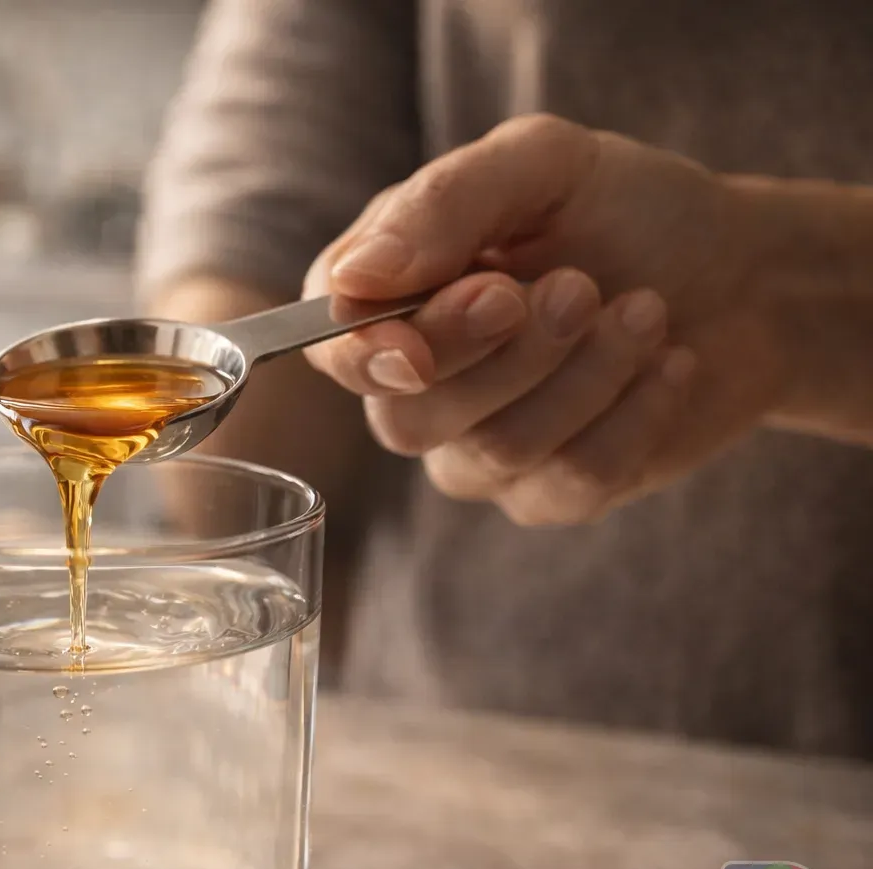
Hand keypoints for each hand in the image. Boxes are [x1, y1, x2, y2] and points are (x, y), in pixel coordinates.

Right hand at [303, 114, 780, 525]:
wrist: (745, 272)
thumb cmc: (627, 208)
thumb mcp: (543, 164)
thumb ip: (444, 203)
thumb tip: (355, 276)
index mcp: (385, 298)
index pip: (335, 349)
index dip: (382, 348)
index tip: (484, 301)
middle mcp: (414, 384)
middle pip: (405, 417)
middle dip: (508, 354)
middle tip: (580, 285)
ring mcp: (475, 448)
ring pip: (493, 451)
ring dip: (586, 373)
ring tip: (644, 308)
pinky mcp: (548, 492)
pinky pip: (568, 484)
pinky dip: (635, 414)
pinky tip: (668, 361)